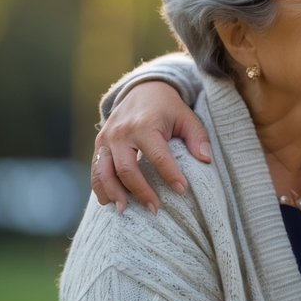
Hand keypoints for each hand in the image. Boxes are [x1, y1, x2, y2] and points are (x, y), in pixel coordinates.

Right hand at [91, 81, 210, 212]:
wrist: (142, 89)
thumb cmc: (168, 108)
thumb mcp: (187, 116)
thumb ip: (198, 137)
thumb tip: (205, 160)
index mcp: (145, 125)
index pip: (157, 156)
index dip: (170, 175)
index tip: (182, 191)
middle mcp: (121, 133)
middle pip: (126, 169)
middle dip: (140, 192)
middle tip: (155, 209)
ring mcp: (106, 139)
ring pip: (103, 172)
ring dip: (114, 194)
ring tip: (125, 211)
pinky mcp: (99, 145)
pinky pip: (96, 170)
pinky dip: (100, 188)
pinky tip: (110, 202)